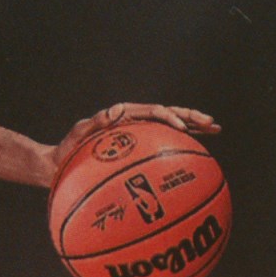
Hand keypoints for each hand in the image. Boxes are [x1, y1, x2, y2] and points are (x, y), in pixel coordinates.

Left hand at [49, 100, 220, 179]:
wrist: (61, 165)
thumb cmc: (67, 151)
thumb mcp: (78, 134)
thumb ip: (93, 122)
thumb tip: (114, 111)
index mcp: (123, 115)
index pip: (152, 111)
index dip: (168, 117)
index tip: (180, 128)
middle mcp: (134, 121)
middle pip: (168, 114)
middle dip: (190, 117)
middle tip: (211, 123)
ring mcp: (138, 134)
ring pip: (171, 127)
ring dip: (193, 127)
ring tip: (215, 129)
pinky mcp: (139, 147)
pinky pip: (164, 144)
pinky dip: (183, 145)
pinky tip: (199, 154)